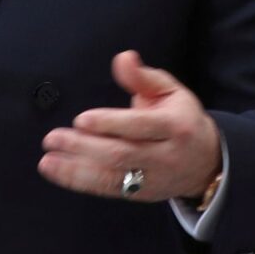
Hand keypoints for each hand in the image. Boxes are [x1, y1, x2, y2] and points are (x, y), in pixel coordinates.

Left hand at [38, 50, 220, 201]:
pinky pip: (108, 189)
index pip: (140, 126)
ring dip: (76, 170)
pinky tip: (57, 170)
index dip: (110, 123)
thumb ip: (143, 76)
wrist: (207, 162)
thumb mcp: (171, 91)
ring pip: (112, 178)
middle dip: (84, 147)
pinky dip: (80, 182)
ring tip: (47, 160)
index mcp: (175, 126)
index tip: (81, 119)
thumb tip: (122, 58)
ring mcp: (153, 179)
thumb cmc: (181, 118)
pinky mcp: (141, 194)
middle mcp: (165, 156)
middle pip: (122, 154)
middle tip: (53, 137)